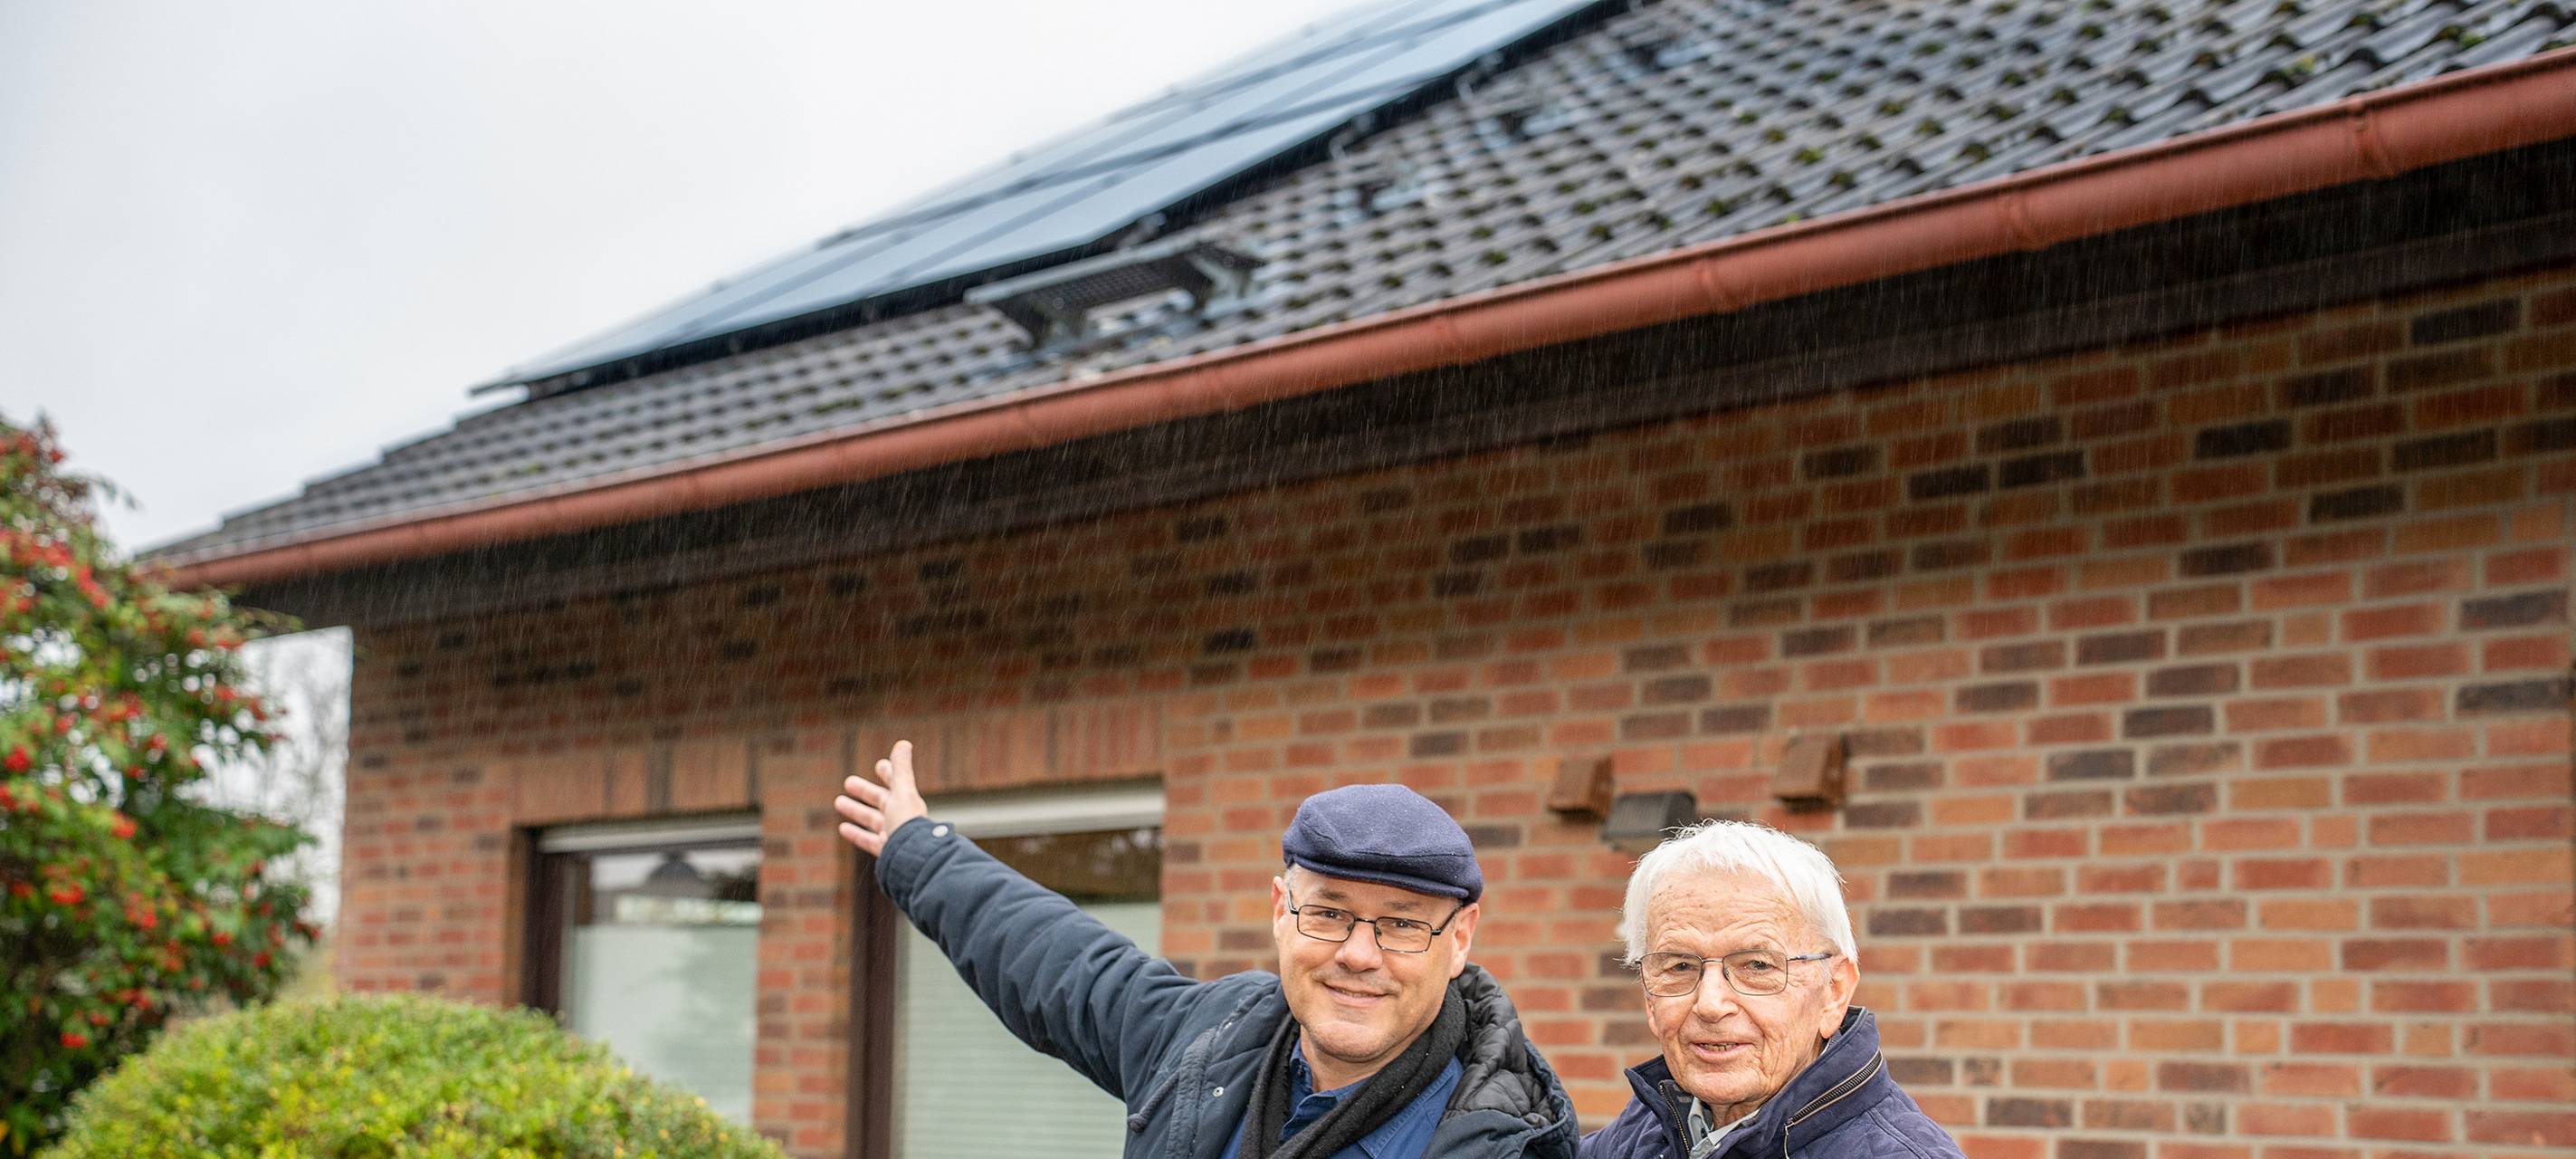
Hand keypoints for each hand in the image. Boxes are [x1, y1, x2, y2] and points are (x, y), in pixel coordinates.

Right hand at [835, 740, 929, 857]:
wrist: (912, 858)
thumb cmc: (908, 823)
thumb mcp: (903, 792)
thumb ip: (901, 769)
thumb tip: (904, 743)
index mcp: (907, 801)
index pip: (897, 783)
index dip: (889, 773)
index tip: (880, 765)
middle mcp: (901, 817)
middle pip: (881, 801)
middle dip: (866, 791)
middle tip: (848, 782)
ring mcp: (893, 834)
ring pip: (872, 820)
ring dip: (856, 810)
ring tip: (838, 802)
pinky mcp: (886, 851)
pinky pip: (869, 840)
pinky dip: (856, 834)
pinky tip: (843, 829)